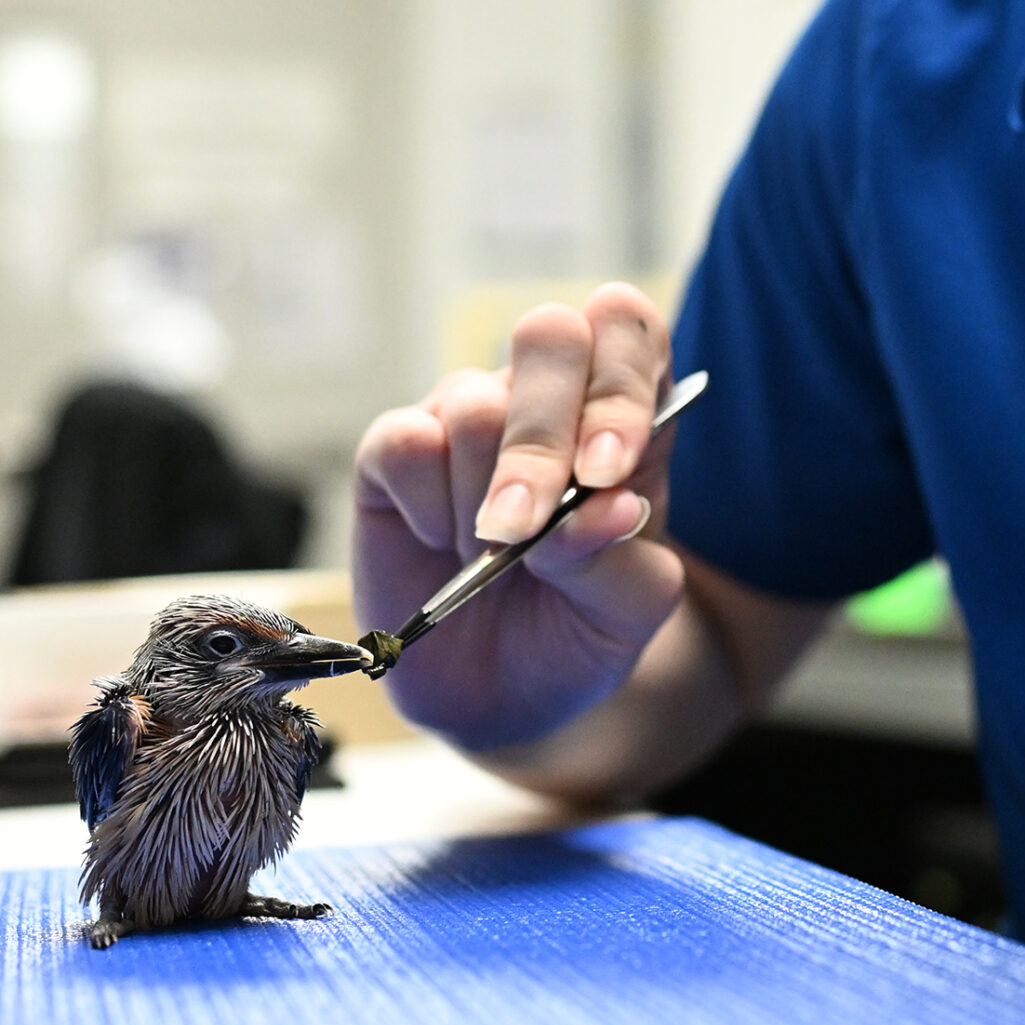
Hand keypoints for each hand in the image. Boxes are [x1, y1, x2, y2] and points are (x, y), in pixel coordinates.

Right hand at [351, 284, 685, 750]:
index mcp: (623, 413)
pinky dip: (426, 509)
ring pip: (475, 404)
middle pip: (549, 334)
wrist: (497, 696)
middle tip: (525, 527)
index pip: (627, 328)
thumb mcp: (625, 616)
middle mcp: (548, 397)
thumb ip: (623, 561)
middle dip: (541, 439)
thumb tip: (613, 507)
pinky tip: (440, 543)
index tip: (606, 471)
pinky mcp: (397, 449)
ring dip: (483, 500)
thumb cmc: (575, 631)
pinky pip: (406, 442)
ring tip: (492, 557)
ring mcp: (468, 415)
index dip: (618, 382)